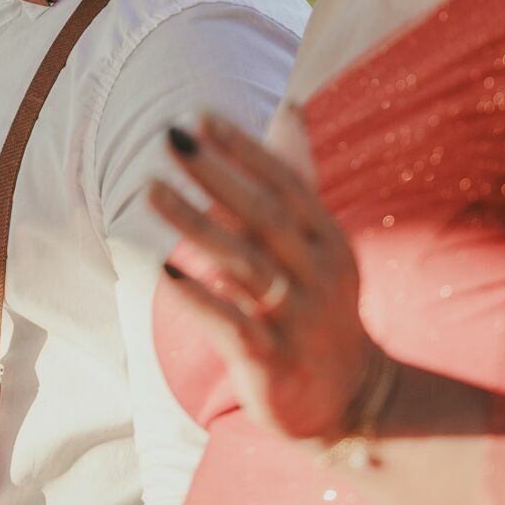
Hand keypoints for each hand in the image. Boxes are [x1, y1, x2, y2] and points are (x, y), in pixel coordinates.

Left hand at [148, 113, 387, 442]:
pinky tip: (164, 272)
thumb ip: (296, 177)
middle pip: (264, 213)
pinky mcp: (275, 360)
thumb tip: (288, 107)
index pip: (284, 181)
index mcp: (327, 236)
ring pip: (244, 263)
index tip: (198, 116)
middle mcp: (319, 270)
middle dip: (216, 173)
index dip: (243, 148)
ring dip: (195, 224)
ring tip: (150, 189)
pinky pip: (234, 325)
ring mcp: (299, 316)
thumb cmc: (321, 304)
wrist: (354, 397)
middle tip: (169, 138)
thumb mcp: (319, 240)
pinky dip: (200, 298)